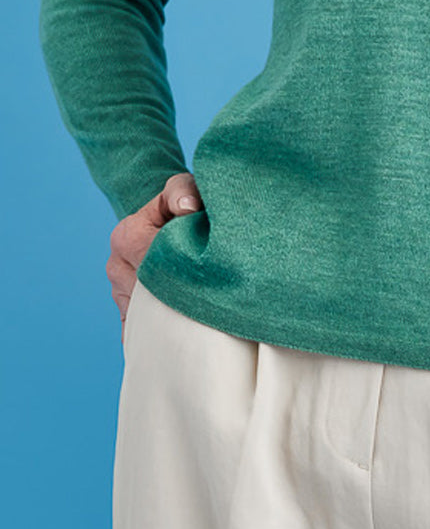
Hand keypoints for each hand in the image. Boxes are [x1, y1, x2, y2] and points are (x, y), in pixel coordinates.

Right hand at [107, 172, 202, 342]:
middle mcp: (117, 266)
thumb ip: (183, 191)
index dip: (183, 267)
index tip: (210, 273)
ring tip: (203, 323)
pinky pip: (140, 332)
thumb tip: (188, 208)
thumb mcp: (183, 188)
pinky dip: (160, 337)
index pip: (154, 259)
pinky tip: (183, 341)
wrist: (164, 219)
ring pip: (146, 314)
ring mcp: (119, 292)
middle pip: (150, 292)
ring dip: (174, 318)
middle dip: (181, 297)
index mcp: (127, 236)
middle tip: (213, 305)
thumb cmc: (179, 202)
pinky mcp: (127, 312)